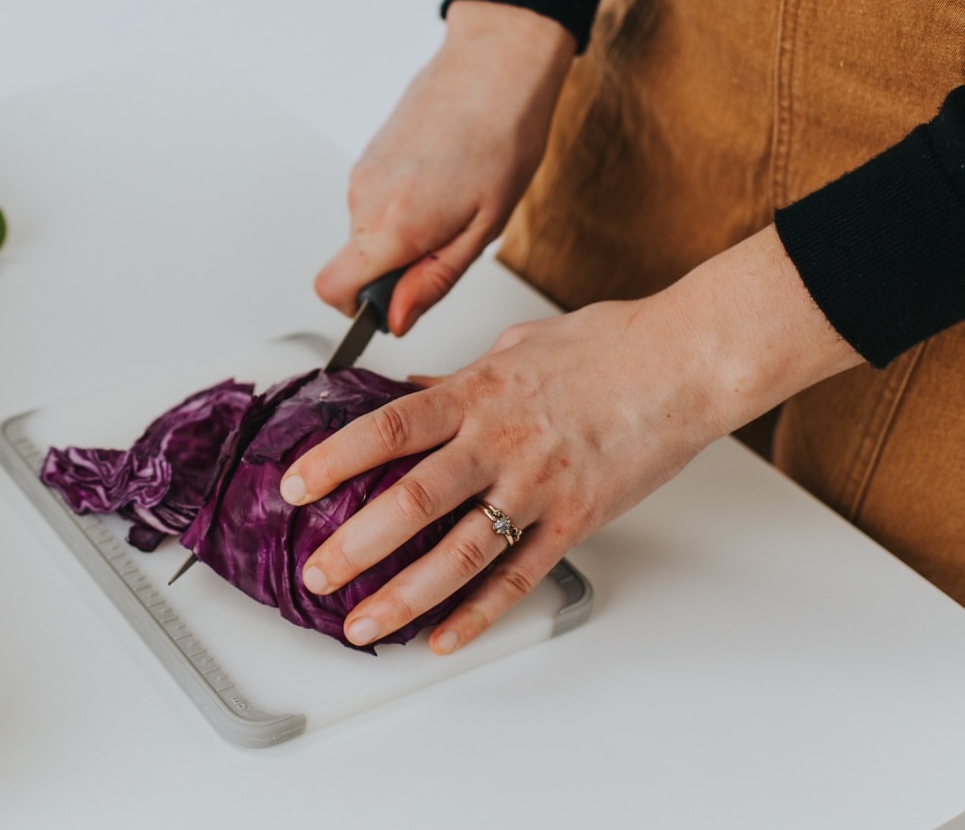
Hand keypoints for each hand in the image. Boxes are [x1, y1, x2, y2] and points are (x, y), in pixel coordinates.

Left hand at [284, 228, 862, 652]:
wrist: (688, 362)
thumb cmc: (609, 345)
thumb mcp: (516, 347)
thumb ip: (460, 377)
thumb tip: (416, 390)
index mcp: (477, 395)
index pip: (388, 429)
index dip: (334, 460)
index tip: (293, 486)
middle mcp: (500, 445)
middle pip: (412, 502)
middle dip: (354, 545)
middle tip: (315, 574)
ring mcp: (538, 488)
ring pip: (459, 554)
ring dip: (403, 595)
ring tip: (361, 622)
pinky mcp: (575, 522)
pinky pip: (518, 578)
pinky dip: (477, 614)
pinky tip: (443, 637)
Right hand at [316, 0, 574, 333]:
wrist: (496, 65)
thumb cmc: (503, 137)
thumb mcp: (482, 229)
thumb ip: (432, 281)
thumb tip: (397, 319)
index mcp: (393, 225)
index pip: (332, 289)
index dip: (356, 310)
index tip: (391, 306)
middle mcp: (364, 199)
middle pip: (354, 265)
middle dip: (394, 270)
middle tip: (448, 242)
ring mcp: (362, 174)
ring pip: (366, 234)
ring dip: (402, 235)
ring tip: (452, 203)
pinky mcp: (368, 156)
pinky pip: (373, 203)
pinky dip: (401, 207)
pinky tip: (441, 183)